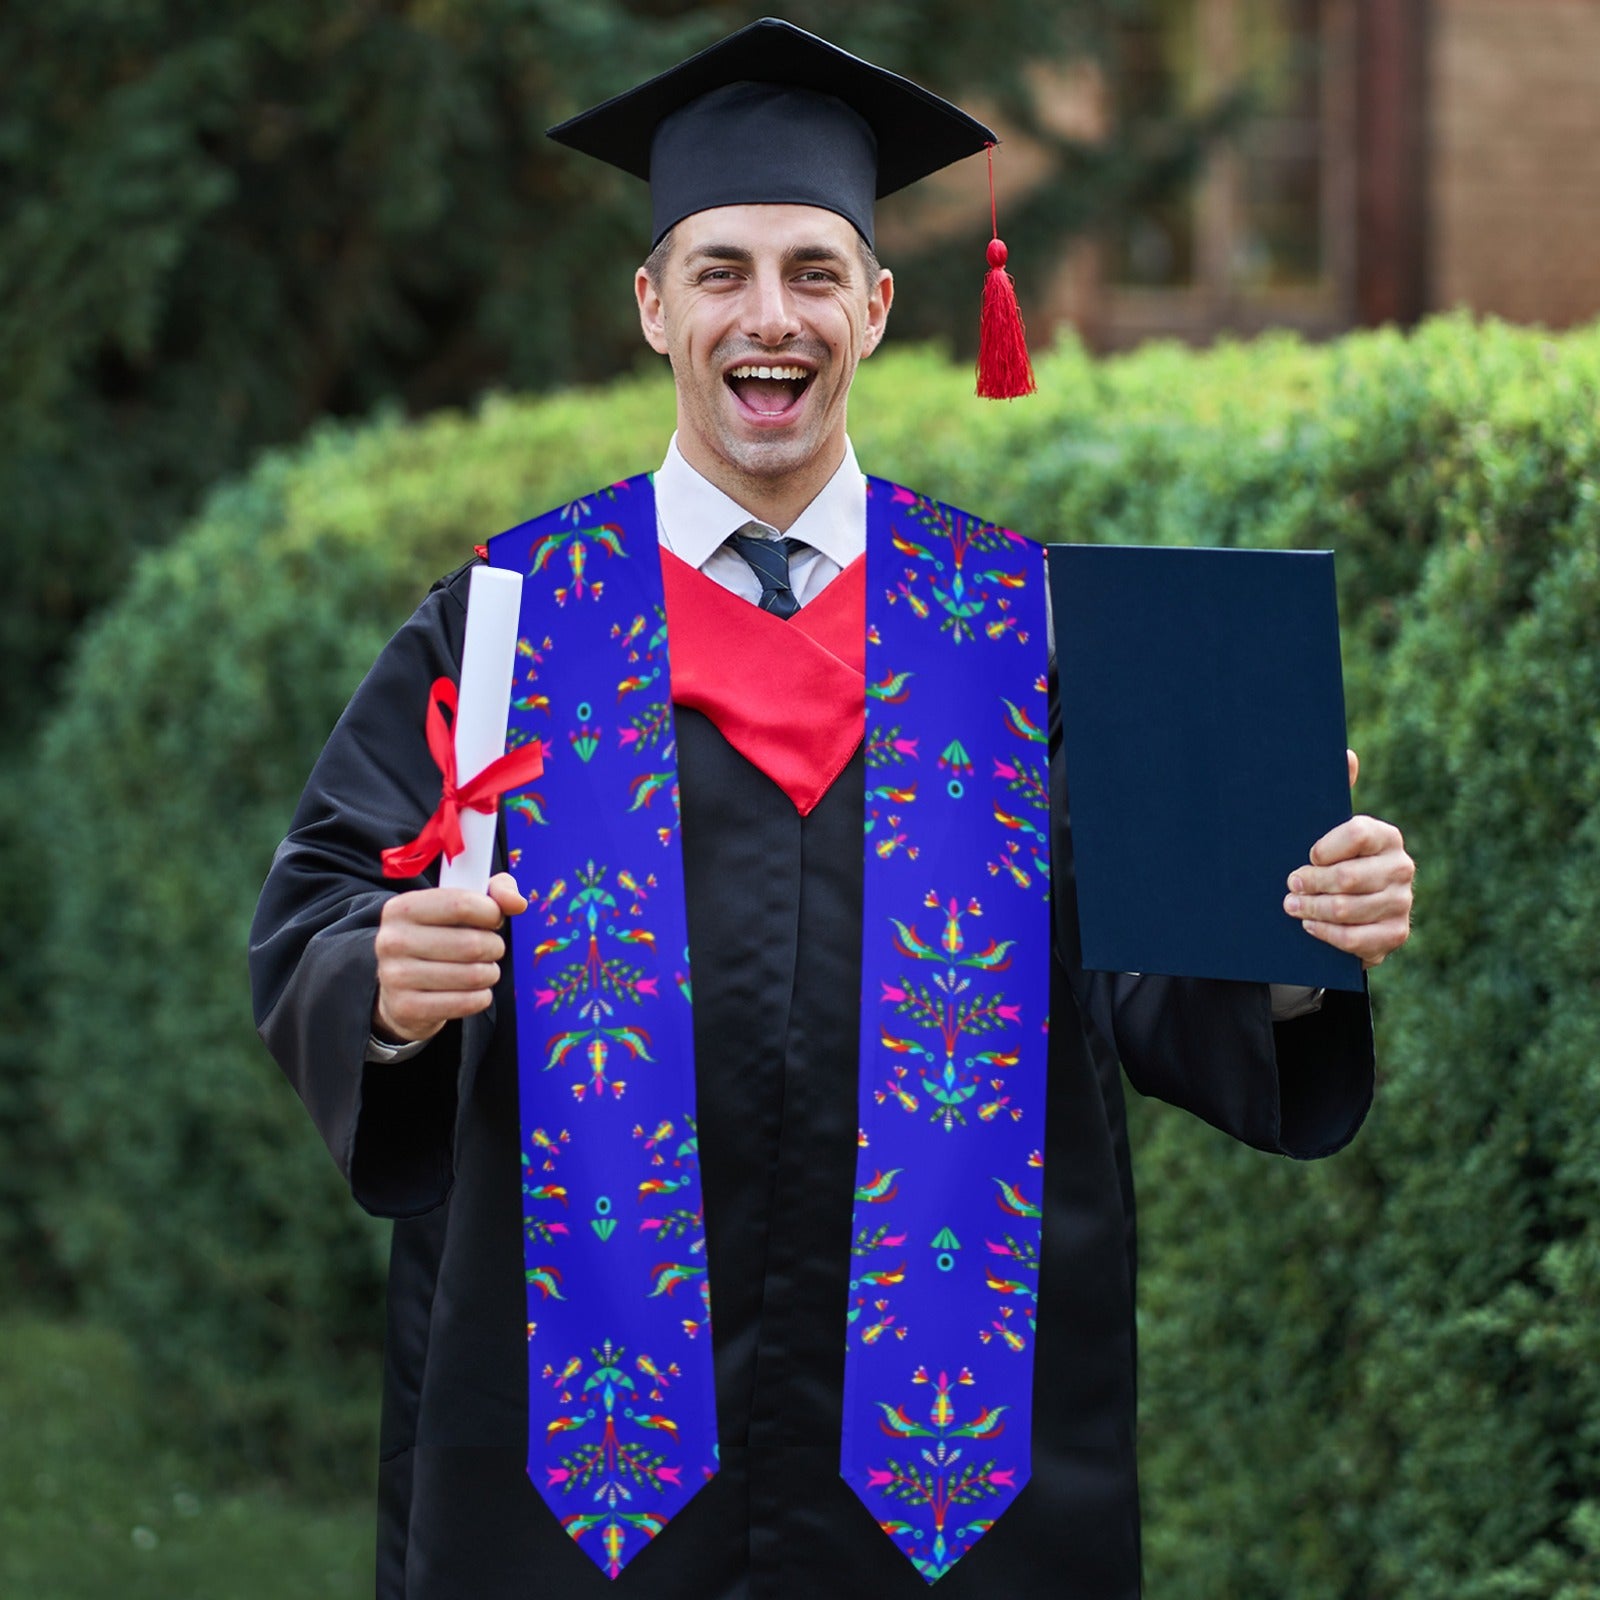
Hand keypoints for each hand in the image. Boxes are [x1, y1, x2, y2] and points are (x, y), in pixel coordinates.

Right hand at [372, 871, 528, 1044]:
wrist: (401, 988)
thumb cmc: (439, 937)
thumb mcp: (460, 905)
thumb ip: (495, 892)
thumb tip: (517, 903)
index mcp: (402, 908)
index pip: (461, 904)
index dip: (491, 912)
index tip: (494, 919)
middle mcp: (392, 940)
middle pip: (471, 944)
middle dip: (494, 947)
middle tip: (491, 949)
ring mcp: (395, 976)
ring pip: (473, 975)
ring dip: (490, 973)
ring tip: (483, 969)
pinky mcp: (406, 1008)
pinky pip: (466, 1003)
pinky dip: (481, 997)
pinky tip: (474, 991)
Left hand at [1283, 750, 1413, 967]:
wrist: (1350, 909)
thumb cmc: (1332, 860)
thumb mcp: (1329, 828)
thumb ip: (1336, 792)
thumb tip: (1346, 754)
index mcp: (1386, 836)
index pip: (1356, 833)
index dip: (1325, 847)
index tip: (1306, 855)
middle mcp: (1401, 867)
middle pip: (1348, 877)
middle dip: (1310, 883)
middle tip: (1289, 884)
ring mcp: (1401, 903)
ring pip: (1348, 909)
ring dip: (1312, 909)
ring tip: (1291, 906)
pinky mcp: (1395, 934)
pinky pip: (1356, 939)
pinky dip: (1327, 934)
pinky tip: (1310, 926)